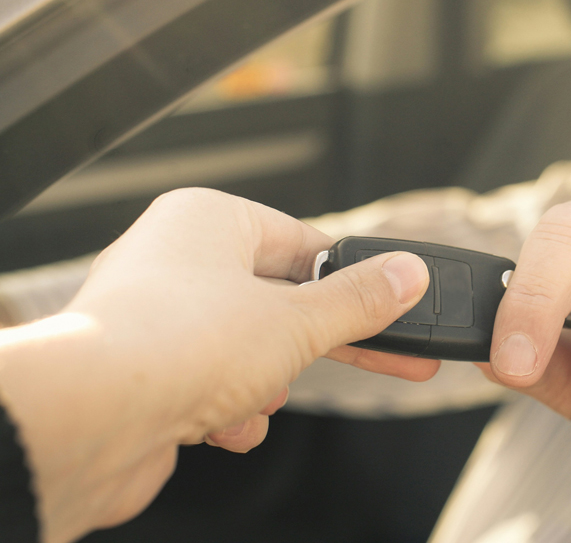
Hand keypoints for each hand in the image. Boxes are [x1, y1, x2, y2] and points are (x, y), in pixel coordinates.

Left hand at [0, 188, 432, 542]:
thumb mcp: (298, 321)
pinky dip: (226, 410)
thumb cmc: (175, 344)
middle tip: (388, 357)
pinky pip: (208, 385)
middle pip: (279, 300)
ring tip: (255, 398)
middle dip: (320, 343)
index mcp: (208, 220)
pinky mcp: (141, 373)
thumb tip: (407, 275)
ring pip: (245, 349)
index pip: (303, 244)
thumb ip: (360, 301)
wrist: (87, 421)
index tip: (395, 304)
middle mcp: (174, 259)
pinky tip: (222, 425)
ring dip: (264, 384)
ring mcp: (154, 318)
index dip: (354, 280)